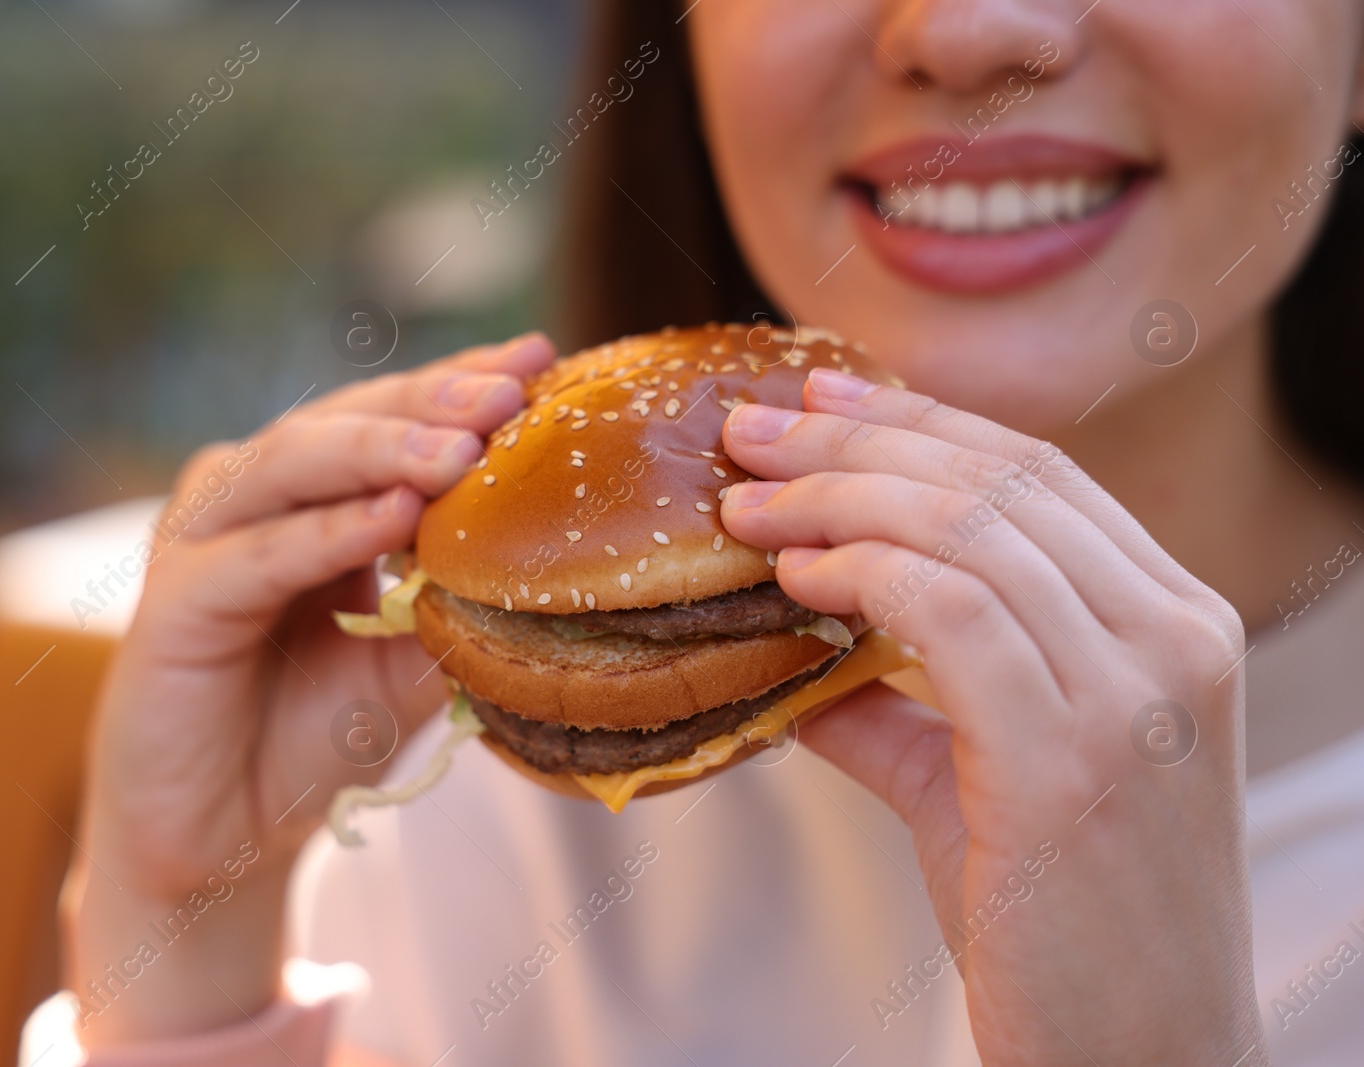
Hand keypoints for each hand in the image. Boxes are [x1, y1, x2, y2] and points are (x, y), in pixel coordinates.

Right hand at [64, 333, 553, 1045]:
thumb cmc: (312, 740)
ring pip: (293, 466)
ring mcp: (205, 541)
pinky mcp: (173, 602)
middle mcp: (253, 501)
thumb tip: (550, 556)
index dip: (459, 387)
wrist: (224, 842)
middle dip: (431, 403)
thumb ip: (456, 606)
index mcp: (311, 501)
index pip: (390, 422)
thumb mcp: (410, 666)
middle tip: (510, 389)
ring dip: (382, 451)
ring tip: (461, 449)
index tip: (542, 359)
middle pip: (344, 422)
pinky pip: (260, 555)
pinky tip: (394, 516)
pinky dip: (329, 533)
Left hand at [720, 368, 1263, 1065]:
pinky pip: (952, 610)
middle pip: (998, 478)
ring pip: (970, 527)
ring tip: (744, 504)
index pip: (1038, 475)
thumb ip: (895, 703)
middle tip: (750, 430)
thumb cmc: (1063, 923)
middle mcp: (1174, 638)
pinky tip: (794, 574)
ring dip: (836, 497)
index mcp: (1172, 623)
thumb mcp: (981, 783)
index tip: (818, 401)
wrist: (1137, 1056)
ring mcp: (1137, 694)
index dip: (917, 422)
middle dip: (857, 438)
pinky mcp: (1074, 758)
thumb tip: (789, 647)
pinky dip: (860, 572)